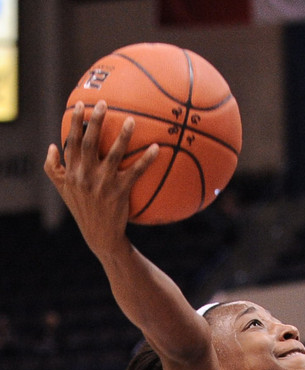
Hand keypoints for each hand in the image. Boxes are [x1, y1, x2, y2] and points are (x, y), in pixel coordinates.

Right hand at [44, 101, 158, 255]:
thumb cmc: (82, 209)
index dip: (74, 123)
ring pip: (113, 155)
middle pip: (89, 143)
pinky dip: (146, 160)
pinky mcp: (120, 192)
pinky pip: (135, 172)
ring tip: (132, 120)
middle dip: (95, 121)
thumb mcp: (63, 190)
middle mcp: (85, 176)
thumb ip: (53, 168)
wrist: (100, 235)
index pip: (71, 142)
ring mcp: (103, 184)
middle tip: (104, 103)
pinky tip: (157, 148)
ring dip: (123, 136)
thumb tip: (51, 146)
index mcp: (72, 172)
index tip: (79, 105)